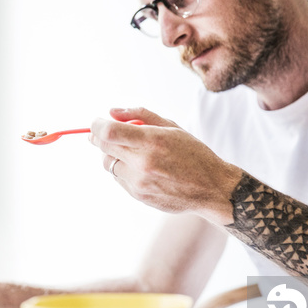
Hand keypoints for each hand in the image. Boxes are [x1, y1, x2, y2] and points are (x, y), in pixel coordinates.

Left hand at [89, 107, 240, 223]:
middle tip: (105, 134)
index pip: (109, 132)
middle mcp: (143, 163)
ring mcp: (139, 182)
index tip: (97, 122)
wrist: (210, 188)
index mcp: (152, 141)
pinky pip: (119, 178)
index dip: (97, 125)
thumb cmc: (193, 153)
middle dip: (100, 138)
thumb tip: (112, 111)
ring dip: (114, 155)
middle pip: (104, 148)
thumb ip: (139, 115)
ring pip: (109, 164)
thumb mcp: (171, 127)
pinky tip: (143, 169)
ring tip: (133, 152)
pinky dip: (124, 170)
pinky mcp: (139, 195)